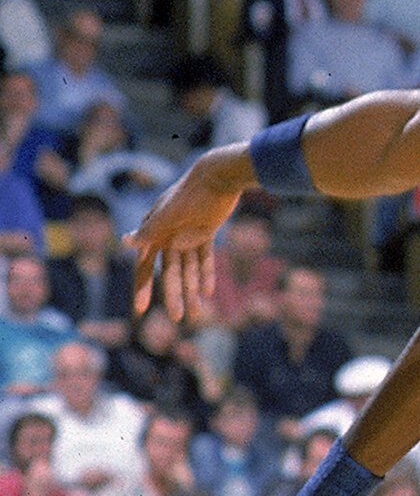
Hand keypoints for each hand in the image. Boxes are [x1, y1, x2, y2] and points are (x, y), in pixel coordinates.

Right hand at [127, 145, 249, 319]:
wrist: (217, 176)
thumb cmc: (189, 194)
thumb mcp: (168, 215)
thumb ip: (149, 230)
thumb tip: (125, 241)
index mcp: (154, 233)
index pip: (145, 266)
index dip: (143, 287)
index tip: (141, 311)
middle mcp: (168, 236)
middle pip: (169, 272)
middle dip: (173, 295)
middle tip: (177, 319)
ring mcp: (187, 235)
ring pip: (188, 269)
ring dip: (192, 289)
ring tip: (197, 313)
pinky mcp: (205, 232)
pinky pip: (204, 258)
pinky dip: (206, 274)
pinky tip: (207, 293)